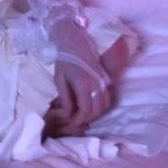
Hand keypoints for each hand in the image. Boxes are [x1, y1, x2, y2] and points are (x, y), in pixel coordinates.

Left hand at [42, 18, 111, 137]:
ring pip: (104, 107)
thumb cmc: (65, 61)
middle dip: (86, 120)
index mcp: (83, 84)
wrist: (76, 44)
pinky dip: (101, 107)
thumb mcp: (60, 80)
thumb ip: (65, 98)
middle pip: (96, 111)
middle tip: (76, 122)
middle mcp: (97, 85)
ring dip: (94, 115)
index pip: (85, 110)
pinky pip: (108, 99)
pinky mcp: (106, 81)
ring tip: (83, 116)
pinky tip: (91, 108)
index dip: (78, 120)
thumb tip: (68, 114)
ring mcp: (103, 83)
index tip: (71, 123)